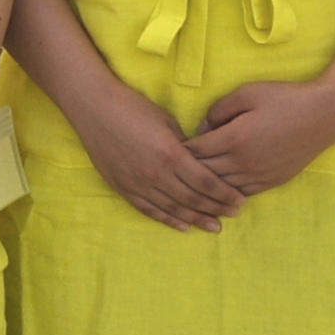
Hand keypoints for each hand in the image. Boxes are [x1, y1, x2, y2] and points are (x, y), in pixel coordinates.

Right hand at [74, 84, 246, 231]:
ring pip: (174, 208)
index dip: (225, 194)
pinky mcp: (123, 187)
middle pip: (193, 199)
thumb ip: (185, 146)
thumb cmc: (133, 108)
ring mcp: (138, 183)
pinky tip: (182, 226)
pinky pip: (149, 210)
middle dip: (216, 208)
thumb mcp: (167, 122)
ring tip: (213, 226)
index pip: (206, 182)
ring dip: (196, 219)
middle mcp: (156, 174)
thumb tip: (200, 162)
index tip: (239, 200)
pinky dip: (168, 219)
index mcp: (171, 154)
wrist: (95, 108)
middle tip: (233, 215)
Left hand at [183, 79, 334, 197]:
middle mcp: (244, 163)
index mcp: (234, 139)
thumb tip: (202, 128)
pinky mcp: (272, 182)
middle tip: (170, 170)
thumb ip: (218, 110)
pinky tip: (216, 191)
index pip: (195, 152)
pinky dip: (226, 193)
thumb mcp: (246, 93)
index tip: (165, 150)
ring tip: (188, 184)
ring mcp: (259, 175)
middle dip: (186, 172)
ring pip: (221, 188)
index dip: (178, 151)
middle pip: (204, 173)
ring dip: (204, 186)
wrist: (324, 114)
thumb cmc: (284, 98)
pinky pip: (242, 193)